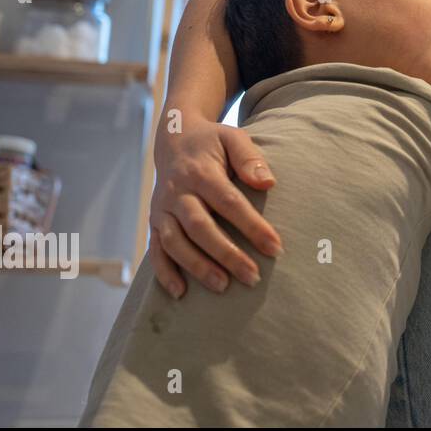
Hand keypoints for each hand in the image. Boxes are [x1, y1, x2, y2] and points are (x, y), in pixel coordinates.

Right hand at [149, 117, 282, 297]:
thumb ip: (250, 158)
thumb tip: (267, 182)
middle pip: (200, 227)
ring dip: (197, 266)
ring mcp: (162, 208)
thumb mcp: (233, 137)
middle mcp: (177, 192)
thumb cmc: (212, 142)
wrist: (174, 138)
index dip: (252, 226)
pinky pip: (155, 250)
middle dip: (227, 254)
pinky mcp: (154, 221)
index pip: (229, 203)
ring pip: (175, 242)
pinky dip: (164, 272)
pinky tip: (180, 292)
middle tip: (253, 276)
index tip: (276, 247)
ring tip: (223, 286)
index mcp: (200, 172)